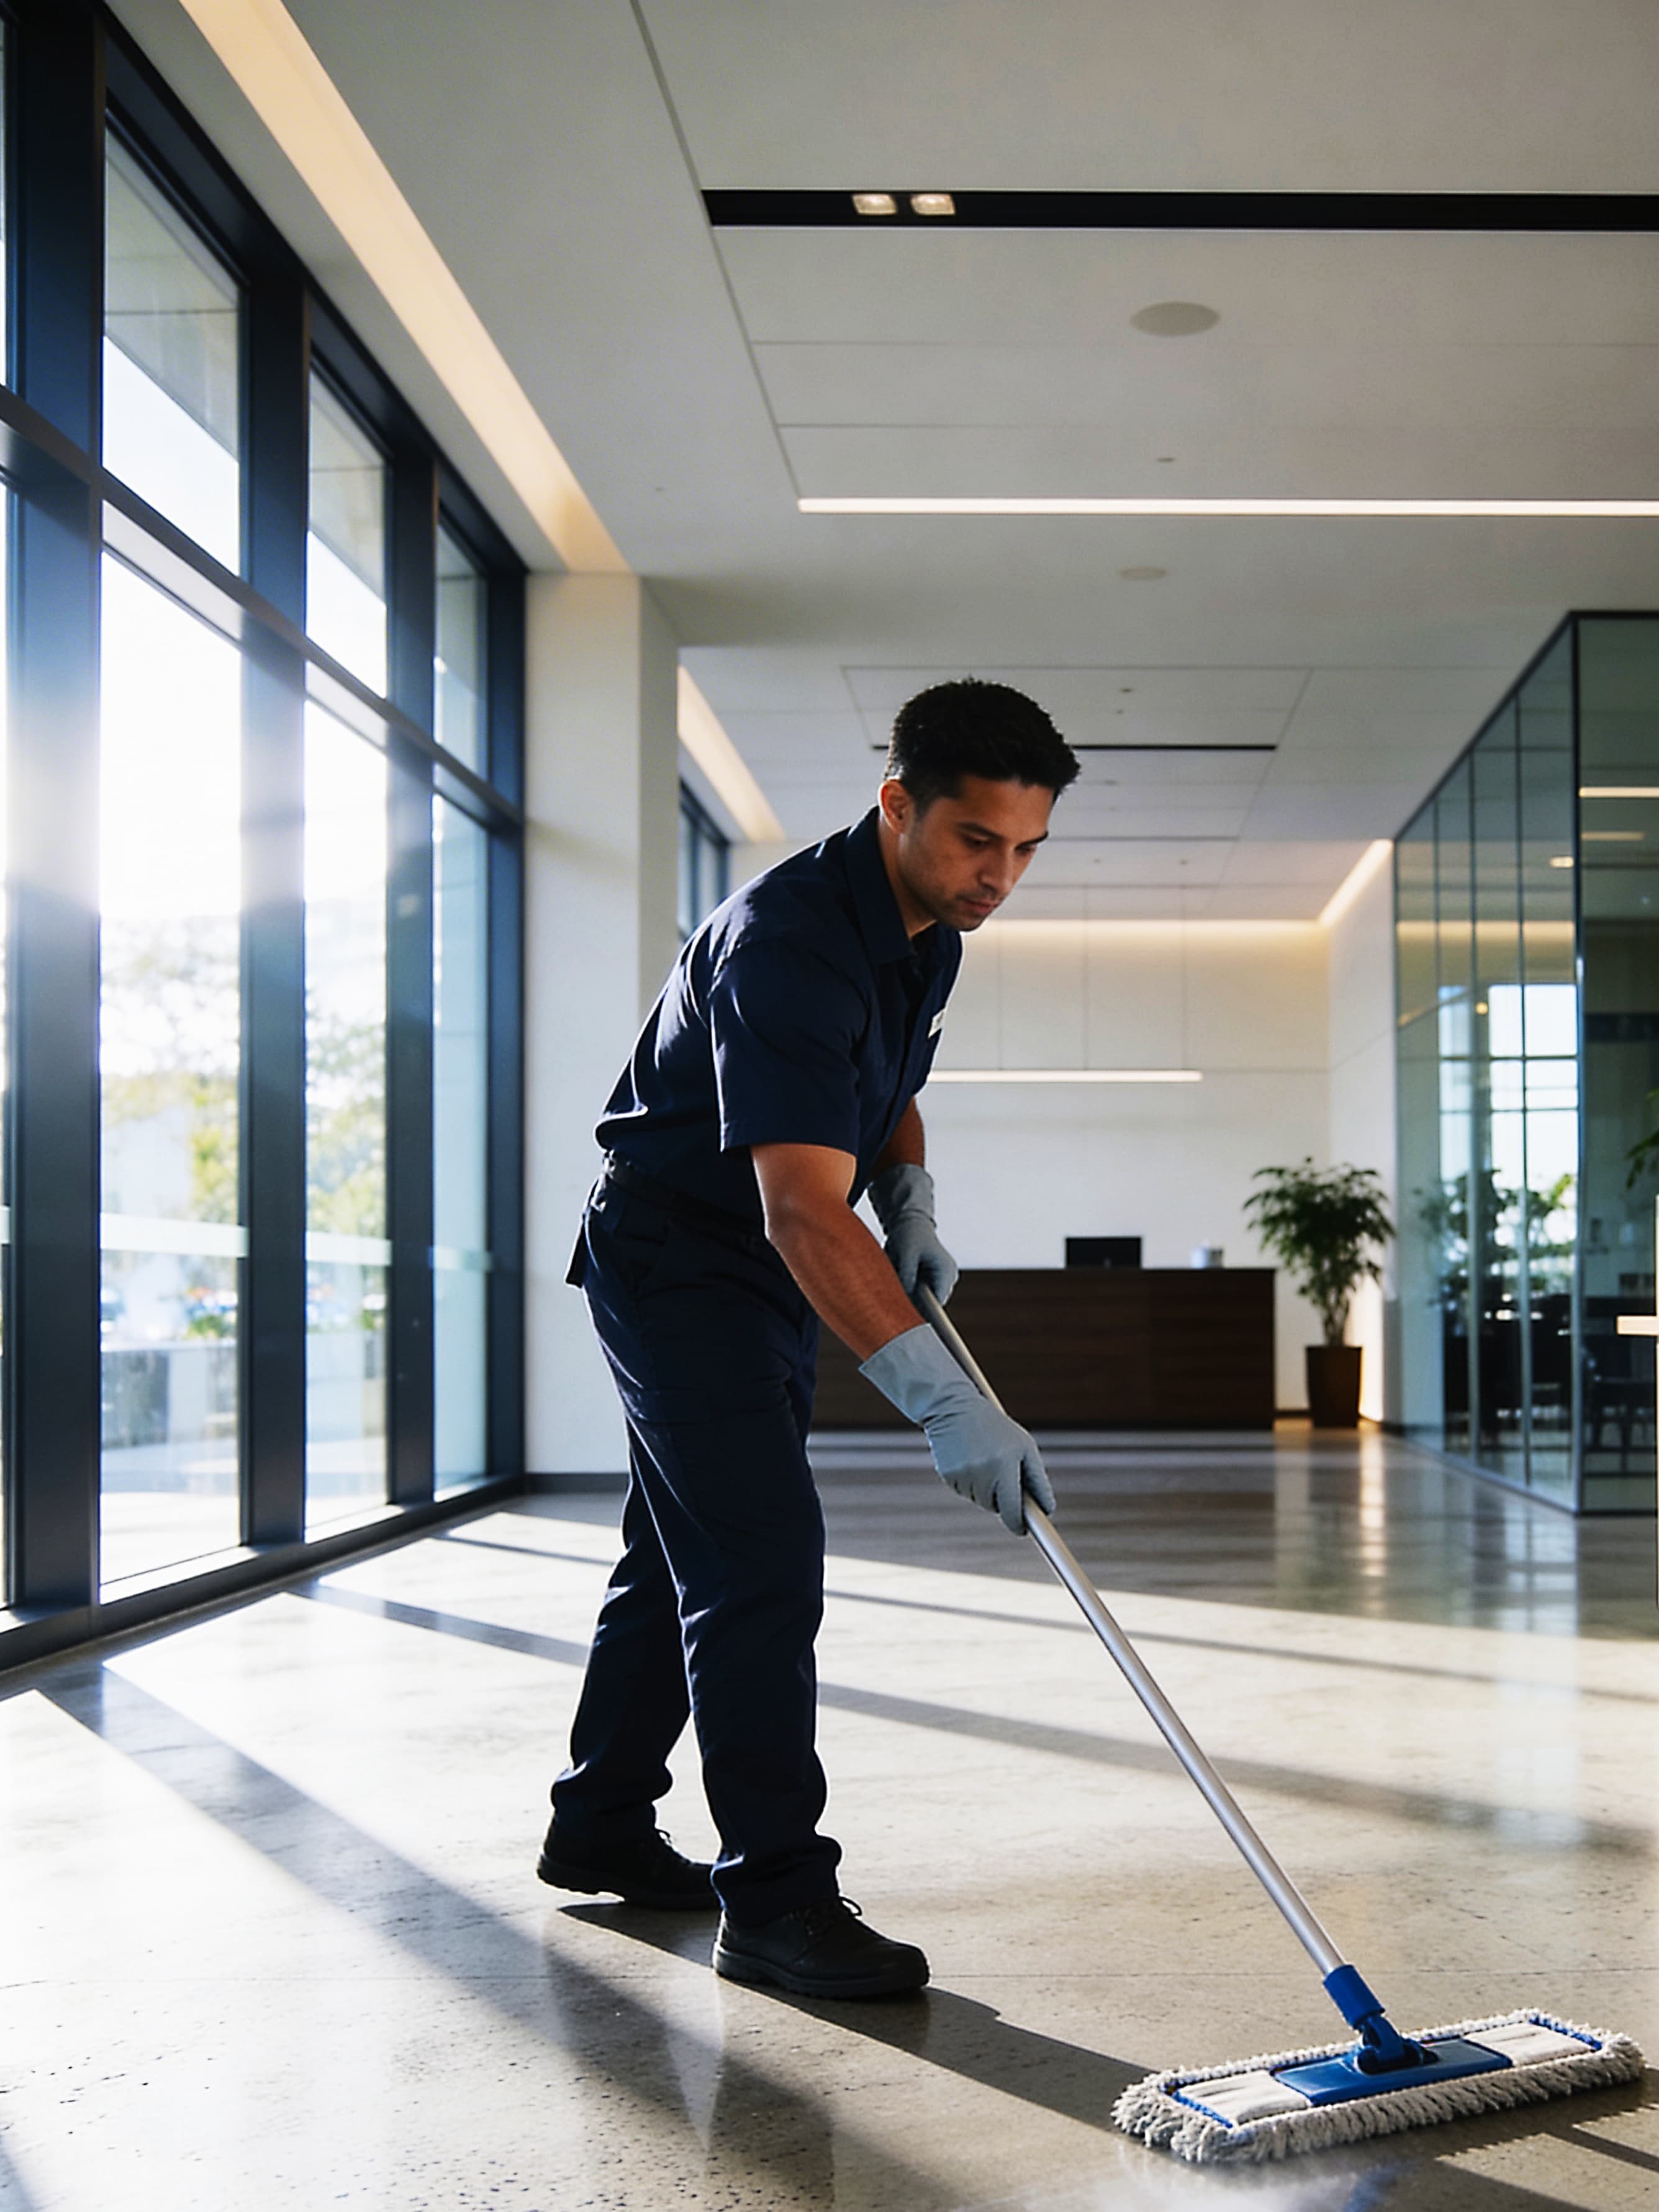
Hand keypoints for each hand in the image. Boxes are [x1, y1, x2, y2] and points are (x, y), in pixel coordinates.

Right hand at [859, 1324, 1054, 1534]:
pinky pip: (965, 1491)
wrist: (952, 1406)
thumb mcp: (1024, 1447)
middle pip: (996, 1507)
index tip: (1023, 1530)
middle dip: (1003, 1496)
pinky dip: (970, 1482)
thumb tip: (1046, 1510)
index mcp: (1003, 1466)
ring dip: (986, 1488)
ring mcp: (962, 1476)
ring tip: (984, 1458)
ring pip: (980, 1500)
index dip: (1019, 1524)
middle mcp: (981, 1475)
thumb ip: (1036, 1479)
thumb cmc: (995, 1427)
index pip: (1012, 1511)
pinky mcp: (947, 1476)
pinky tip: (969, 1459)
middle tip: (1003, 1470)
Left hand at [867, 1162, 959, 1304]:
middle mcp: (947, 1277)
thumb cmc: (909, 1235)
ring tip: (896, 1283)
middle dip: (913, 1305)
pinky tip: (897, 1282)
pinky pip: (917, 1293)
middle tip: (894, 1308)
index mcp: (946, 1271)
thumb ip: (906, 1276)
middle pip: (930, 1304)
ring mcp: (939, 1279)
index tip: (913, 1330)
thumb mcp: (905, 1255)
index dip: (927, 1318)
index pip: (938, 1303)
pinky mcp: (929, 1279)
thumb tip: (903, 1298)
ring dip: (908, 1296)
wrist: (909, 1221)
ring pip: (922, 1300)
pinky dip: (907, 1291)